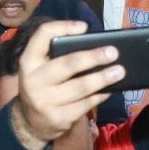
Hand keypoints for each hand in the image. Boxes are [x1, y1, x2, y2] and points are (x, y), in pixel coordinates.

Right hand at [5, 19, 122, 149]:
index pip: (42, 36)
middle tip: (113, 52)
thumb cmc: (42, 86)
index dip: (63, 27)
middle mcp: (33, 80)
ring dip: (102, 78)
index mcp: (28, 61)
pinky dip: (100, 96)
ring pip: (80, 86)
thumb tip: (93, 46)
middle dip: (93, 57)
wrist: (30, 123)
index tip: (84, 26)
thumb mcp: (40, 69)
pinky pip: (85, 104)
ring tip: (119, 71)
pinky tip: (109, 89)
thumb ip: (57, 56)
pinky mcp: (58, 118)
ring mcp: (45, 101)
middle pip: (68, 64)